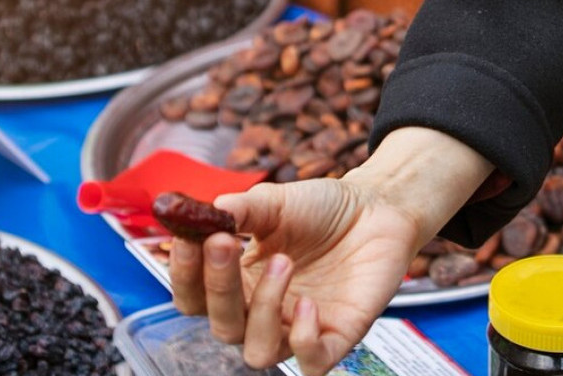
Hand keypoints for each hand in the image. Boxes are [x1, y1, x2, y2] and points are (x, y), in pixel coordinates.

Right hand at [170, 179, 416, 374]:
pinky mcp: (337, 336)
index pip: (194, 297)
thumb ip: (240, 210)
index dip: (184, 275)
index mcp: (240, 282)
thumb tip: (204, 212)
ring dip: (262, 309)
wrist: (378, 206)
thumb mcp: (276, 202)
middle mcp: (263, 312)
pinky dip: (304, 339)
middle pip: (221, 325)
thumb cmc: (324, 208)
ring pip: (258, 351)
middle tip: (224, 242)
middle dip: (217, 286)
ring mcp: (299, 327)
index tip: (187, 239)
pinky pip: (310, 364)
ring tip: (283, 261)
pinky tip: (309, 303)